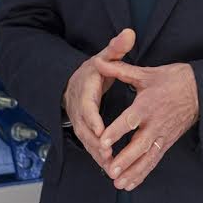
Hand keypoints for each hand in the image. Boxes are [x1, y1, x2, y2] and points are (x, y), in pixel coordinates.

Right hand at [64, 29, 134, 163]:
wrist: (73, 82)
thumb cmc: (93, 70)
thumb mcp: (104, 56)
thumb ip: (116, 48)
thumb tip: (129, 34)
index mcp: (84, 91)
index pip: (87, 108)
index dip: (94, 120)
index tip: (102, 131)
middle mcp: (79, 110)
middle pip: (86, 130)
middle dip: (97, 144)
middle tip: (109, 156)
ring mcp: (80, 123)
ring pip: (88, 143)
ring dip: (99, 156)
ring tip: (112, 168)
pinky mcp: (84, 133)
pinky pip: (91, 148)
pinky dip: (100, 159)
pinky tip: (111, 169)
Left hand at [94, 58, 198, 190]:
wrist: (201, 90)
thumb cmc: (173, 80)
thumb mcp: (146, 73)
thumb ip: (120, 70)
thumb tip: (99, 62)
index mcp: (148, 104)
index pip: (131, 120)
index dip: (116, 131)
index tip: (103, 142)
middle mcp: (155, 123)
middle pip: (140, 144)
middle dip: (125, 159)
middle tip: (111, 170)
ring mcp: (163, 135)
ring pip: (147, 157)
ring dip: (133, 171)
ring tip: (118, 183)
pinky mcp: (167, 142)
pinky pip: (154, 160)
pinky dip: (142, 173)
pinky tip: (130, 184)